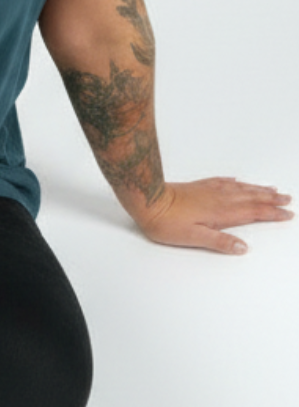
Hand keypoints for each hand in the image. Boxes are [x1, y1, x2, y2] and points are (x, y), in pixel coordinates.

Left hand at [134, 177, 292, 253]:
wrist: (145, 200)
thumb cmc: (165, 221)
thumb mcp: (193, 238)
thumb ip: (219, 242)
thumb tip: (243, 247)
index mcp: (220, 212)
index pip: (252, 212)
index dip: (271, 213)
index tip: (288, 213)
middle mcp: (217, 198)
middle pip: (250, 197)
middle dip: (270, 198)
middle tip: (287, 198)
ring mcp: (207, 190)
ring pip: (238, 188)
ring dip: (256, 188)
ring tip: (271, 188)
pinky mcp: (197, 187)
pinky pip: (221, 181)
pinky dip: (233, 182)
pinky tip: (237, 181)